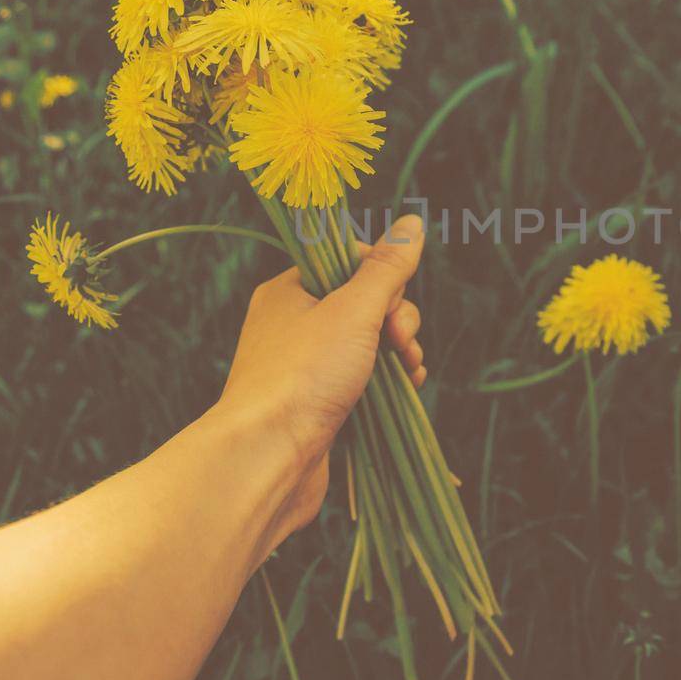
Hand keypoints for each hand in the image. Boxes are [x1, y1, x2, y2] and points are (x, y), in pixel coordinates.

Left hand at [208, 214, 426, 542]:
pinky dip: (390, 380)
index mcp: (290, 291)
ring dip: (400, 351)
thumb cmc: (304, 375)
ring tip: (408, 370)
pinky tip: (407, 388)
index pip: (349, 261)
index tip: (389, 303)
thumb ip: (387, 267)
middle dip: (396, 319)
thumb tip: (414, 222)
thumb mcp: (354, 310)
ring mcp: (307, 367)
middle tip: (398, 343)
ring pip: (370, 343)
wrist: (267, 457)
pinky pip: (364, 378)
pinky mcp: (320, 403)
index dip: (381, 277)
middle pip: (365, 302)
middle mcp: (294, 325)